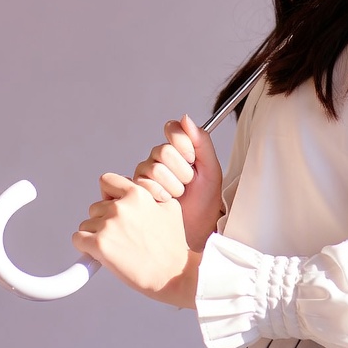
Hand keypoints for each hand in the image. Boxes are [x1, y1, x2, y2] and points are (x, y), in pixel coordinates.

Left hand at [72, 173, 198, 306]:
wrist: (171, 272)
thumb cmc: (172, 244)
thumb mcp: (169, 207)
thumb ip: (150, 195)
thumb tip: (136, 192)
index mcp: (137, 194)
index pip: (107, 181)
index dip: (108, 194)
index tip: (111, 204)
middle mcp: (120, 206)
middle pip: (95, 207)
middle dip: (103, 220)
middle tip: (119, 234)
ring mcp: (108, 225)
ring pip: (86, 225)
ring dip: (95, 235)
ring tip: (114, 246)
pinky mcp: (98, 245)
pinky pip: (78, 239)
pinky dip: (85, 247)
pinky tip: (100, 253)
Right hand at [133, 114, 223, 250]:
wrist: (197, 230)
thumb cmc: (205, 202)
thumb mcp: (211, 169)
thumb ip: (201, 141)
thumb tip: (186, 118)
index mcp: (178, 149)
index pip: (172, 129)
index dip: (183, 144)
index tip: (192, 159)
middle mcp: (159, 159)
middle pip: (163, 150)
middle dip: (181, 170)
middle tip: (187, 183)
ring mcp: (146, 174)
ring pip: (153, 168)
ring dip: (172, 185)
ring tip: (178, 196)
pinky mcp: (136, 191)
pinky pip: (143, 185)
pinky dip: (159, 195)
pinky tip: (166, 202)